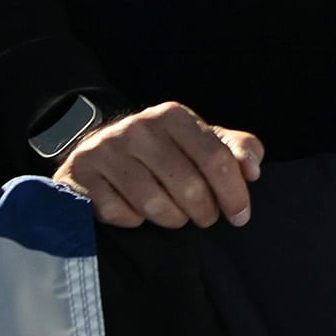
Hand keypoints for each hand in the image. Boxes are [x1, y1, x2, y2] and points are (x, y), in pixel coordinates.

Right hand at [54, 102, 263, 228]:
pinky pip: (121, 214)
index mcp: (173, 116)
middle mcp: (139, 127)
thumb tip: (253, 170)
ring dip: (172, 218)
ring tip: (175, 214)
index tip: (241, 216)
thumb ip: (237, 149)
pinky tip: (137, 210)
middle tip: (204, 217)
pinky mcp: (82, 174)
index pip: (216, 159)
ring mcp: (107, 150)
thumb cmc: (163, 150)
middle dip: (204, 211)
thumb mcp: (202, 141)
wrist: (99, 150)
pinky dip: (135, 220)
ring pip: (154, 204)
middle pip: (188, 187)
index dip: (234, 193)